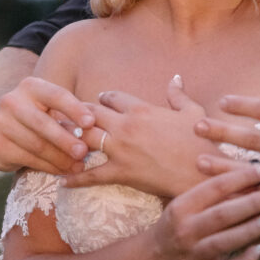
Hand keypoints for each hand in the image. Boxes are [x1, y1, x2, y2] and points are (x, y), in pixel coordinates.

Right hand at [0, 76, 94, 173]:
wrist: (7, 126)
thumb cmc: (42, 115)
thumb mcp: (54, 108)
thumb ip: (72, 117)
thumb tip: (96, 134)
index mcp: (31, 86)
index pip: (56, 95)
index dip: (74, 109)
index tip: (91, 122)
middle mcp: (11, 101)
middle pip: (42, 123)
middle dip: (65, 140)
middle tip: (84, 152)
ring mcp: (1, 124)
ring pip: (36, 145)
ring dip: (60, 158)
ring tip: (78, 166)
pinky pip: (27, 159)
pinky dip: (49, 167)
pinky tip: (63, 171)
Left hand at [63, 76, 208, 194]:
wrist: (203, 171)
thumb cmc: (201, 141)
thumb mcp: (192, 112)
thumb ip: (178, 94)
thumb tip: (175, 78)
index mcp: (141, 109)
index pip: (112, 97)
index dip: (103, 98)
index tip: (98, 101)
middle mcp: (125, 126)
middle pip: (90, 114)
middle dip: (78, 115)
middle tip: (67, 117)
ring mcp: (120, 149)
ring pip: (85, 139)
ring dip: (70, 139)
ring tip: (56, 141)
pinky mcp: (120, 172)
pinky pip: (91, 175)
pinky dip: (74, 178)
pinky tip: (61, 180)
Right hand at [151, 162, 259, 259]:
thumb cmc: (176, 224)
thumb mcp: (184, 204)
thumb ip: (210, 191)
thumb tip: (247, 171)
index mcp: (181, 207)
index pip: (215, 188)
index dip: (241, 177)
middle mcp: (185, 230)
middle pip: (222, 214)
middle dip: (250, 203)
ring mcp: (193, 254)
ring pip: (226, 241)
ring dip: (250, 230)